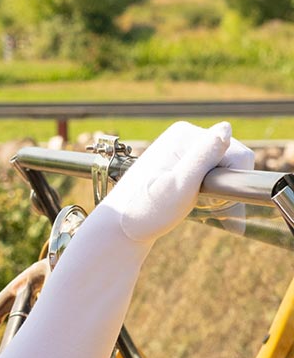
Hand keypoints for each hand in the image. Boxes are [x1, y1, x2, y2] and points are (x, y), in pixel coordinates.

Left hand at [103, 121, 252, 244]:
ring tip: (195, 207)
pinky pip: (214, 178)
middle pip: (233, 162)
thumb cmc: (146, 211)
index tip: (208, 199)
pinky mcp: (184, 165)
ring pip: (225, 172)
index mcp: (185, 134)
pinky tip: (196, 206)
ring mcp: (185, 150)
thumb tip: (226, 128)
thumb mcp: (179, 186)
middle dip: (225, 189)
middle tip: (202, 207)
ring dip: (219, 195)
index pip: (237, 154)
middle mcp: (186, 136)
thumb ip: (204, 157)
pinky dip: (212, 196)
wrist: (120, 229)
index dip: (231, 182)